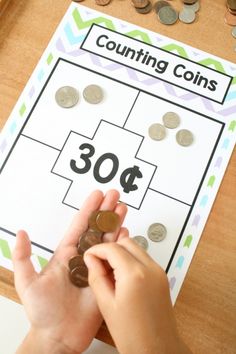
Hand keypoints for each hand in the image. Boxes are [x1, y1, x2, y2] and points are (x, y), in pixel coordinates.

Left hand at [13, 189, 127, 353]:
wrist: (59, 336)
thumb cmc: (42, 312)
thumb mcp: (27, 283)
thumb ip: (24, 258)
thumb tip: (21, 233)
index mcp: (66, 254)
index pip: (79, 226)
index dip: (89, 209)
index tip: (97, 194)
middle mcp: (83, 257)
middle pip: (97, 228)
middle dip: (106, 210)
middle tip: (115, 194)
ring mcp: (96, 267)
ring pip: (108, 240)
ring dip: (116, 223)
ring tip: (123, 207)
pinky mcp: (106, 279)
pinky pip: (116, 259)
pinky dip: (122, 244)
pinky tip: (126, 232)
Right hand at [84, 238, 191, 353]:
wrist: (158, 349)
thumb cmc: (132, 335)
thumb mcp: (106, 305)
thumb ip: (96, 277)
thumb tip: (91, 259)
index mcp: (135, 274)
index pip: (112, 248)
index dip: (97, 250)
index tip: (88, 256)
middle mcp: (150, 268)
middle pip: (127, 242)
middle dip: (110, 248)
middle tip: (97, 262)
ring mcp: (159, 271)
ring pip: (136, 248)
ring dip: (121, 253)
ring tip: (108, 271)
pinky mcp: (162, 277)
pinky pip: (144, 259)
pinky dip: (131, 260)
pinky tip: (121, 276)